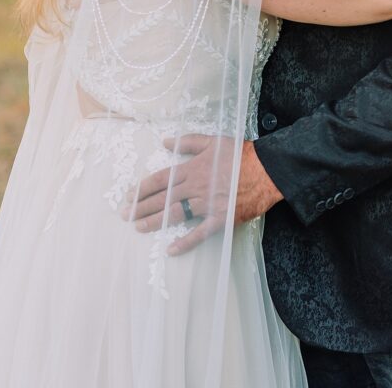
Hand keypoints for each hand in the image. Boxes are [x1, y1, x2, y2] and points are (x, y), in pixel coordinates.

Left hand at [122, 137, 281, 255]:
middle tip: (125, 215)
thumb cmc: (241, 154)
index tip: (128, 195)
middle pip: (163, 198)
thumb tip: (165, 141)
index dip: (143, 188)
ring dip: (155, 221)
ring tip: (138, 227)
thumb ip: (189, 142)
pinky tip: (171, 249)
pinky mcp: (220, 219)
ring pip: (175, 214)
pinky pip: (200, 233)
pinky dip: (185, 242)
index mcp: (193, 168)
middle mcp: (196, 187)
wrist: (266, 170)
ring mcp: (207, 204)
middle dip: (142, 206)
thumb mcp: (213, 141)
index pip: (161, 179)